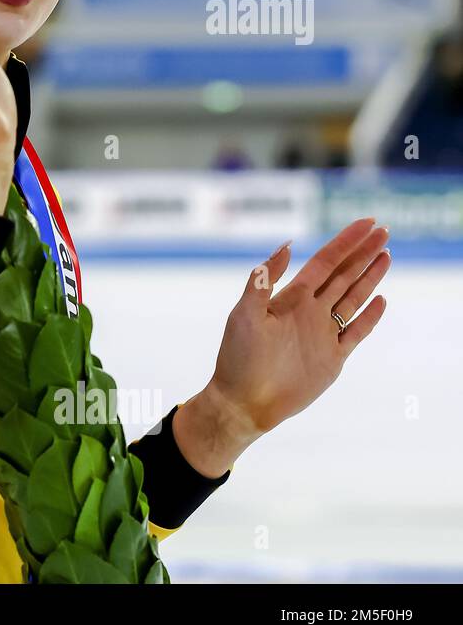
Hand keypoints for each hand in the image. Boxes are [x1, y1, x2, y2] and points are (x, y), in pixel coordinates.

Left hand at [207, 218, 390, 441]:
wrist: (244, 401)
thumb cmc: (238, 358)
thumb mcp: (244, 314)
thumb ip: (263, 281)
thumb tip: (286, 245)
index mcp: (290, 298)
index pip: (325, 262)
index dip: (346, 242)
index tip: (367, 223)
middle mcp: (309, 311)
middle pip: (343, 275)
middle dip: (363, 252)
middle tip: (385, 230)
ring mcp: (322, 333)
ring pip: (352, 298)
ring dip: (370, 277)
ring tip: (386, 255)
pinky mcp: (332, 358)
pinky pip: (356, 332)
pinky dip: (370, 317)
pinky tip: (381, 300)